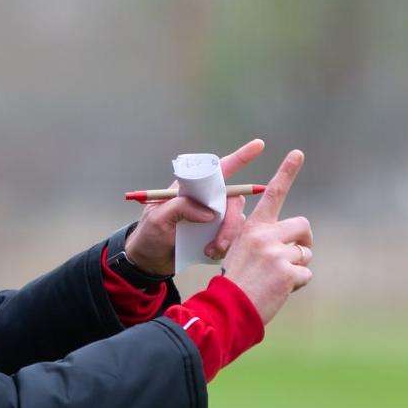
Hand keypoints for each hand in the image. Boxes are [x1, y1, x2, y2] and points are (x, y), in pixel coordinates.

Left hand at [124, 139, 265, 275]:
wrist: (149, 262)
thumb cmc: (149, 235)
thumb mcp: (158, 218)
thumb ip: (180, 208)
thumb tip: (209, 213)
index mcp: (191, 189)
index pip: (217, 170)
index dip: (238, 158)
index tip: (258, 146)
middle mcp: (206, 200)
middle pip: (233, 200)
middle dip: (231, 221)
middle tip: (220, 241)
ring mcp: (212, 218)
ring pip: (236, 220)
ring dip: (228, 236)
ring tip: (212, 250)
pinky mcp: (215, 235)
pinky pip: (233, 237)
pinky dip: (226, 246)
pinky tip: (212, 253)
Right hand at [219, 150, 312, 323]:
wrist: (228, 307)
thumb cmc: (237, 280)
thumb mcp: (243, 251)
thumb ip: (266, 240)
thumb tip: (297, 242)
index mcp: (254, 227)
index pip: (273, 194)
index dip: (286, 172)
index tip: (297, 153)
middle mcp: (265, 235)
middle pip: (303, 226)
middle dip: (303, 242)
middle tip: (292, 258)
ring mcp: (276, 253)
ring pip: (306, 253)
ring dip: (298, 267)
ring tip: (277, 279)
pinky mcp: (287, 272)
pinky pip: (306, 274)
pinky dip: (298, 284)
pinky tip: (279, 290)